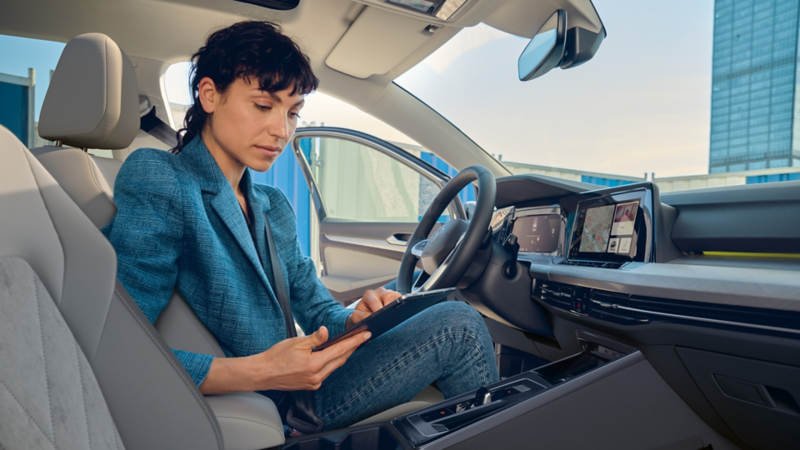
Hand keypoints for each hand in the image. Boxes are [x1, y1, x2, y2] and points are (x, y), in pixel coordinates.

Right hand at [198, 326, 368, 393]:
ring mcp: (314, 382)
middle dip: (352, 347)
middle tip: (362, 336)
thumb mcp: (295, 342)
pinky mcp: (310, 385)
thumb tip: (327, 332)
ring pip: (334, 366)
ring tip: (351, 344)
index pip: (340, 350)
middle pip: (341, 359)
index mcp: (314, 364)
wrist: (262, 373)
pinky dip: (332, 362)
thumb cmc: (275, 357)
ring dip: (343, 355)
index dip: (355, 341)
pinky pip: (326, 372)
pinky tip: (333, 355)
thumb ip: (314, 338)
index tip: (366, 334)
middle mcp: (316, 376)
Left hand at [347, 287, 402, 327]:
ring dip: (396, 306)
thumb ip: (362, 317)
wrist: (364, 316)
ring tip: (393, 316)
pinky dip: (400, 306)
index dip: (378, 309)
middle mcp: (379, 292)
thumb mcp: (356, 317)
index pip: (374, 301)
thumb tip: (371, 317)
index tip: (379, 316)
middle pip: (388, 295)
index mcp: (369, 295)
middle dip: (389, 306)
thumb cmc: (361, 316)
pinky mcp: (396, 298)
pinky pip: (401, 300)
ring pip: (396, 296)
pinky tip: (398, 314)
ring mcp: (389, 294)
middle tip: (388, 317)